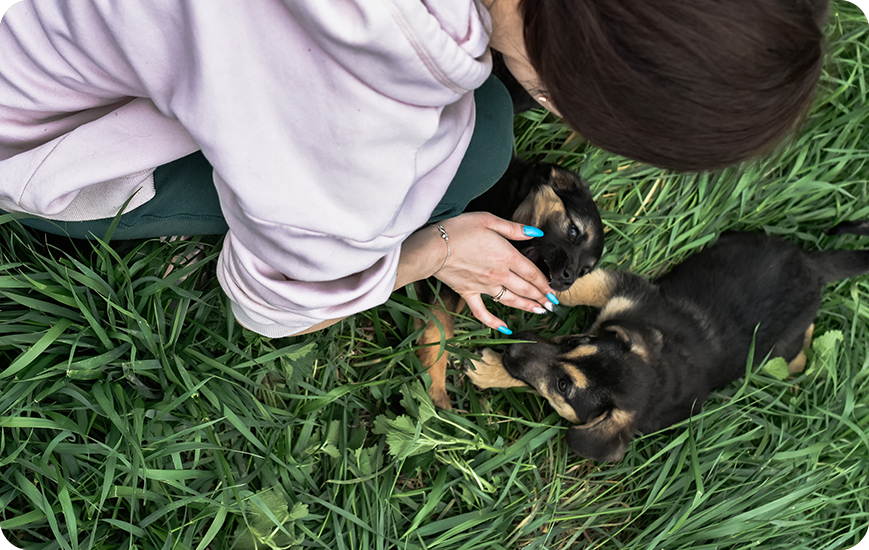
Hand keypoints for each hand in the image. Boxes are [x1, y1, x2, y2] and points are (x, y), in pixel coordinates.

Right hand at [430, 212, 556, 332]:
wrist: (433, 247)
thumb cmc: (459, 229)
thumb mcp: (489, 220)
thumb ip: (514, 229)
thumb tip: (536, 233)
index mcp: (506, 256)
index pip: (532, 273)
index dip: (545, 283)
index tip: (554, 291)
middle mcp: (498, 275)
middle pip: (525, 289)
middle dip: (541, 297)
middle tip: (552, 304)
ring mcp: (484, 287)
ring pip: (511, 300)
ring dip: (527, 307)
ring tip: (540, 311)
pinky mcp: (469, 293)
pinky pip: (483, 312)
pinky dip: (494, 321)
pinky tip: (504, 327)